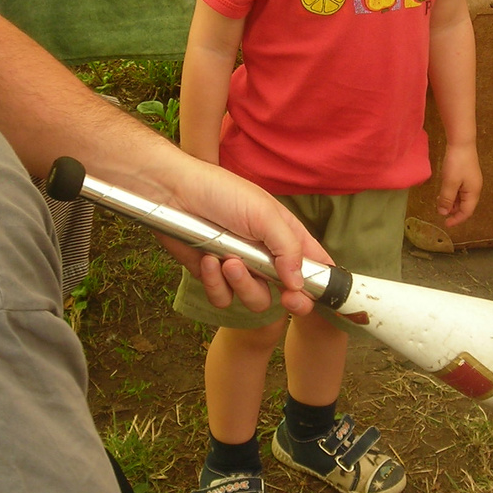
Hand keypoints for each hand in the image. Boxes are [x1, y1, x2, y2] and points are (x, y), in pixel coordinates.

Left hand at [164, 158, 331, 317]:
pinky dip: (216, 284)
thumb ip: (287, 248)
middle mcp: (265, 255)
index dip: (321, 282)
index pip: (313, 263)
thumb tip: (299, 283)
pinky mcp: (213, 277)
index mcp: (285, 235)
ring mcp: (239, 268)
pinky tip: (208, 260)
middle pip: (288, 293)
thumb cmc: (220, 192)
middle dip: (290, 300)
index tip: (318, 294)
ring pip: (255, 300)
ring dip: (243, 285)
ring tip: (228, 261)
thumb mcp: (264, 213)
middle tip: (286, 298)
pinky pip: (223, 298)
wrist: (172, 193)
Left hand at [436, 142, 482, 226]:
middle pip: (464, 206)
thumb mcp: (450, 182)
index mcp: (473, 192)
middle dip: (452, 210)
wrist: (462, 142)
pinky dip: (451, 193)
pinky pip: (459, 190)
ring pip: (461, 198)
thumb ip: (447, 199)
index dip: (456, 219)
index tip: (446, 224)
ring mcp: (470, 182)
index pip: (466, 212)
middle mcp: (474, 189)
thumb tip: (443, 212)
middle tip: (439, 208)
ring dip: (450, 201)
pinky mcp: (466, 176)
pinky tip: (443, 190)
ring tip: (439, 199)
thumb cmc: (457, 163)